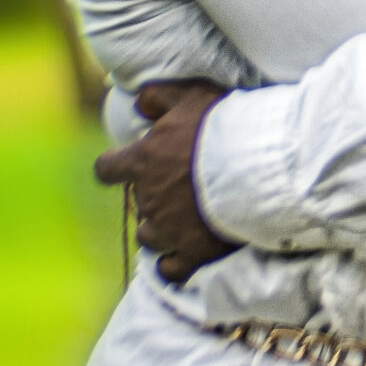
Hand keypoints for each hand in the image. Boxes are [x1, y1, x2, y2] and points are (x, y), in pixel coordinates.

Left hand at [92, 80, 240, 284]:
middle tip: (182, 184)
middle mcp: (149, 200)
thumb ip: (158, 97)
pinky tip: (183, 255)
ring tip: (184, 219)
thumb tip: (140, 103)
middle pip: (137, 204)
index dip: (115, 167)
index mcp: (142, 163)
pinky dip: (173, 263)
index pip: (107, 169)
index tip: (127, 166)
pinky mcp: (192, 253)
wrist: (258, 167)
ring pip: (148, 237)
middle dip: (154, 196)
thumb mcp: (190, 96)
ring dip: (161, 229)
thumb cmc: (223, 127)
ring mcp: (168, 231)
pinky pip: (169, 269)